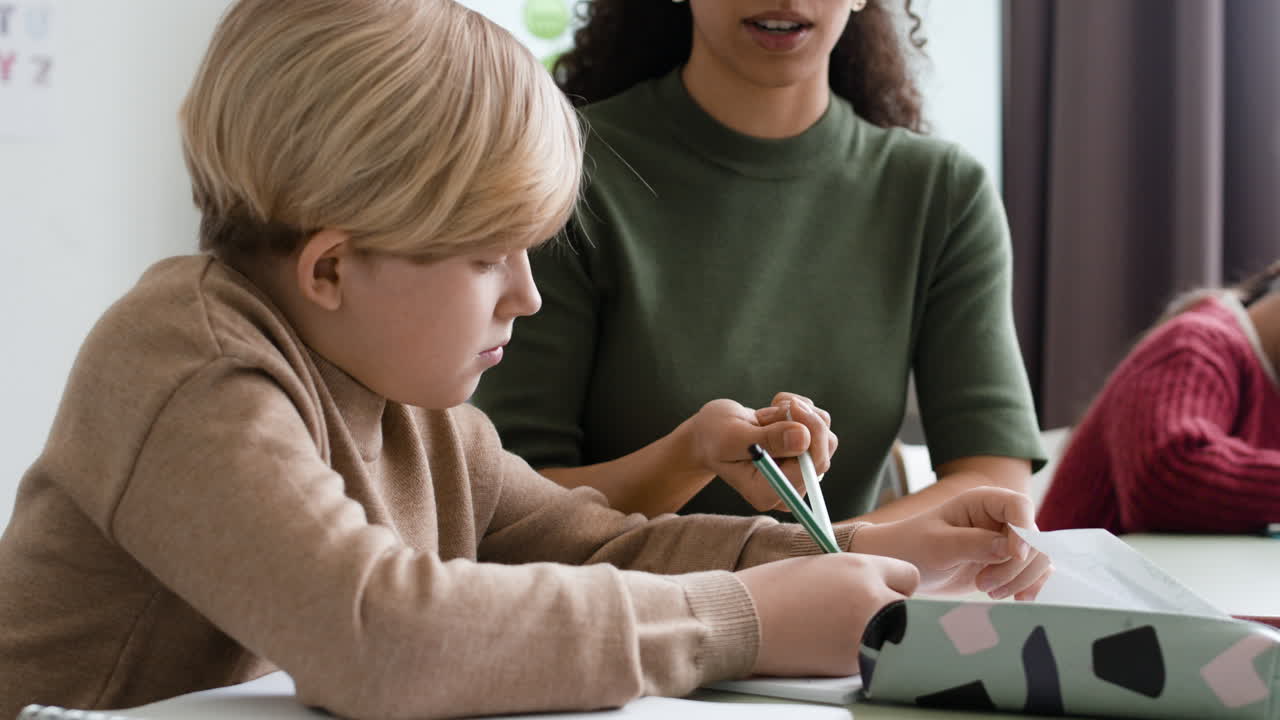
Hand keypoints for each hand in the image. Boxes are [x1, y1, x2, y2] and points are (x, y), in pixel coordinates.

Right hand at [688, 393, 836, 511]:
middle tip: (781, 405)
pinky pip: (819, 426)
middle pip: (822, 453)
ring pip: (824, 436)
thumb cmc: (714, 436)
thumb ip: (766, 439)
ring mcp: (798, 472)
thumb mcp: (733, 436)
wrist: (712, 431)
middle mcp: (787, 488)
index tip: (793, 408)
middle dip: (804, 421)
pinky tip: (775, 413)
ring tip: (768, 414)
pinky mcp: (805, 454)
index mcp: (767, 493)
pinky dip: (800, 411)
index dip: (810, 436)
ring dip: (799, 414)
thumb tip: (803, 437)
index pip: (809, 469)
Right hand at [738, 553, 918, 676]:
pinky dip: (858, 652)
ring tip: (835, 629)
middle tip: (855, 613)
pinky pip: (873, 655)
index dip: (891, 584)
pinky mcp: (855, 663)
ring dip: (876, 633)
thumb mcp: (822, 567)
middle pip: (908, 608)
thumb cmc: (772, 591)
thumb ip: (857, 577)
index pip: (908, 576)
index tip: (877, 591)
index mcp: (862, 567)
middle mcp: (872, 598)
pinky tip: (827, 644)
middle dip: (888, 610)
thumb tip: (883, 594)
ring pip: (893, 635)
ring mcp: (867, 633)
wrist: (740, 621)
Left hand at [857, 487, 1051, 598]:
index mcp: (981, 501)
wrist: (903, 568)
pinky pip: (1033, 573)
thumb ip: (973, 544)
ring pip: (1038, 558)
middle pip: (1035, 537)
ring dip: (1021, 579)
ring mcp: (1005, 542)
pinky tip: (1012, 599)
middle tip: (983, 586)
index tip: (1015, 556)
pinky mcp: (1006, 564)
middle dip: (1016, 566)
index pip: (1019, 506)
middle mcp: (998, 518)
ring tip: (988, 592)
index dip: (1025, 531)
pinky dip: (1027, 586)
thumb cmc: (912, 547)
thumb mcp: (937, 545)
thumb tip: (1011, 549)